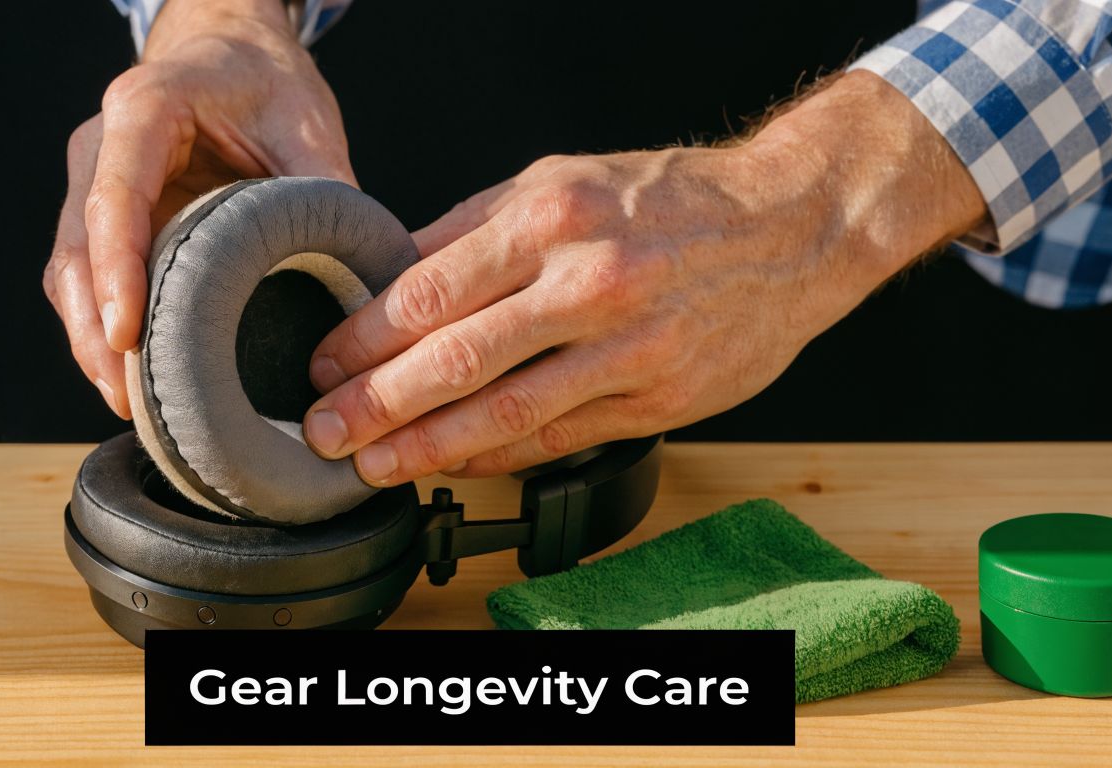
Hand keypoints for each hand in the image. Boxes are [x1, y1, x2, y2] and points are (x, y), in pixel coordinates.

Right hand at [42, 0, 352, 417]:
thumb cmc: (265, 79)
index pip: (116, 198)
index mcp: (144, 111)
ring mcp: (94, 184)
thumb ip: (325, 190)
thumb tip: (363, 277)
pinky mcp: (103, 218)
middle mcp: (102, 147)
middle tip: (126, 397)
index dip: (117, 270)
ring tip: (128, 405)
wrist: (230, 49)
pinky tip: (130, 378)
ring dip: (90, 340)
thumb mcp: (307, 122)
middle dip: (95, 328)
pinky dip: (101, 328)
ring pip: (70, 272)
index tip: (127, 334)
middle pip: (77, 248)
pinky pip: (87, 279)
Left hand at [301, 71, 987, 484]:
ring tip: (372, 465)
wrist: (790, 227)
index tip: (321, 364)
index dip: (362, 340)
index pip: (428, 292)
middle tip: (322, 432)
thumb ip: (476, 232)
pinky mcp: (657, 399)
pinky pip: (558, 438)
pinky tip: (454, 465)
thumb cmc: (671, 201)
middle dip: (373, 405)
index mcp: (551, 220)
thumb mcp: (564, 181)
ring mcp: (627, 350)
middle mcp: (587, 284)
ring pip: (504, 414)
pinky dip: (498, 458)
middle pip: (453, 361)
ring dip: (426, 448)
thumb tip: (393, 280)